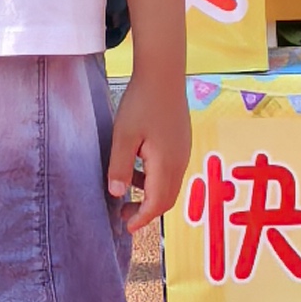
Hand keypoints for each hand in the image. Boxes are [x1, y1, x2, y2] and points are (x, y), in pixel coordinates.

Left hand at [105, 68, 189, 241]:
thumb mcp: (123, 136)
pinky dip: (155, 179)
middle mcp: (180, 162)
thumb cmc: (141, 103)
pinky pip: (171, 170)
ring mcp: (183, 151)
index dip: (142, 218)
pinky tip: (139, 167)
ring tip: (127, 190)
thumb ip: (120, 166)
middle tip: (123, 213)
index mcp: (166, 164)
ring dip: (151, 194)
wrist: (164, 74)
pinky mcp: (182, 142)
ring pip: (169, 184)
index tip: (126, 227)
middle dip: (146, 211)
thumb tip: (117, 194)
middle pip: (167, 198)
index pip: (157, 203)